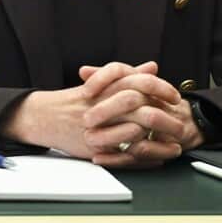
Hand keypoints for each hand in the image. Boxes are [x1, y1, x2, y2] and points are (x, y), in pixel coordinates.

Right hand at [2, 61, 187, 167]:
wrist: (42, 117)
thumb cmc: (73, 101)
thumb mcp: (99, 84)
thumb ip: (127, 75)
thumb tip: (152, 66)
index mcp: (104, 86)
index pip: (137, 81)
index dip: (160, 88)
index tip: (174, 96)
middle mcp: (100, 104)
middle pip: (138, 104)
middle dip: (163, 114)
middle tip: (179, 120)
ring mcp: (97, 126)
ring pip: (134, 129)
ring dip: (157, 137)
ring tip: (173, 141)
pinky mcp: (93, 146)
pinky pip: (123, 152)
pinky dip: (144, 156)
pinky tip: (157, 156)